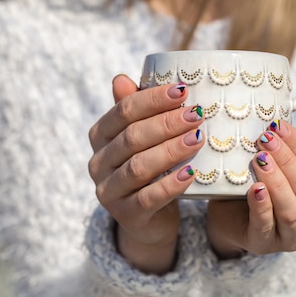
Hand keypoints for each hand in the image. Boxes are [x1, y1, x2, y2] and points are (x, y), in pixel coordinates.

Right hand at [88, 75, 204, 272]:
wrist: (152, 218)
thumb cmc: (153, 168)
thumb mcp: (145, 138)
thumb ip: (137, 110)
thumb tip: (121, 78)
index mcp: (101, 136)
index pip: (123, 111)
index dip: (153, 99)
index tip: (183, 90)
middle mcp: (98, 163)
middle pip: (132, 137)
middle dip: (166, 123)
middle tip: (197, 114)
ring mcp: (108, 192)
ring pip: (138, 167)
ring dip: (170, 150)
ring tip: (197, 139)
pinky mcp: (125, 216)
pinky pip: (147, 199)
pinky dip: (170, 185)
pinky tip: (191, 174)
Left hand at [207, 120, 295, 258]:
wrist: (233, 208)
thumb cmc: (272, 177)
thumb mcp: (294, 155)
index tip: (279, 127)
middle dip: (286, 160)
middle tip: (265, 139)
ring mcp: (294, 237)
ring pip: (291, 210)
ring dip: (275, 181)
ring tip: (259, 159)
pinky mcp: (265, 245)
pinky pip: (266, 225)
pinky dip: (262, 206)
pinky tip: (255, 189)